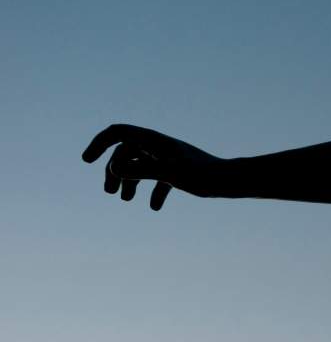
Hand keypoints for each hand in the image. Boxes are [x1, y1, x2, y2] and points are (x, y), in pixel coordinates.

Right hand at [82, 124, 222, 210]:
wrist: (232, 181)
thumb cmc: (203, 175)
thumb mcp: (169, 173)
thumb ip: (142, 170)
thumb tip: (115, 169)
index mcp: (154, 140)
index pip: (118, 133)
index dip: (99, 143)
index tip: (87, 161)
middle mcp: (160, 146)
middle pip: (126, 153)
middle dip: (114, 172)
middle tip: (110, 193)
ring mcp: (169, 158)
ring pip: (140, 166)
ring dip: (130, 182)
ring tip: (125, 201)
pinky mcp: (179, 171)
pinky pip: (159, 179)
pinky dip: (153, 192)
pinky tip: (155, 208)